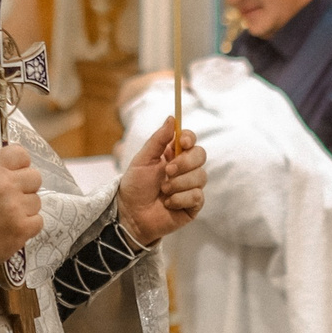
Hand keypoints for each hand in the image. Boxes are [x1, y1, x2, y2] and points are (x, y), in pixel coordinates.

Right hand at [0, 142, 42, 269]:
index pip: (20, 153)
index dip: (18, 163)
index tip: (12, 172)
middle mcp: (6, 186)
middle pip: (35, 177)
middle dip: (24, 186)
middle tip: (9, 196)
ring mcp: (16, 209)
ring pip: (37, 201)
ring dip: (25, 207)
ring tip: (5, 215)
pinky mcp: (22, 230)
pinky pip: (38, 221)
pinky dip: (27, 226)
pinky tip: (10, 227)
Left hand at [116, 119, 205, 245]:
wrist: (131, 214)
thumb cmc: (135, 186)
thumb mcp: (143, 159)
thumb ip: (158, 139)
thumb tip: (172, 118)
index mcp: (173, 155)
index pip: (190, 140)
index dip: (190, 138)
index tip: (183, 142)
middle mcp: (185, 169)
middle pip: (200, 155)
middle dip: (184, 163)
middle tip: (167, 171)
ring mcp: (191, 186)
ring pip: (200, 176)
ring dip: (179, 184)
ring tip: (163, 191)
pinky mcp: (193, 204)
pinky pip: (197, 196)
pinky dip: (180, 199)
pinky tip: (168, 203)